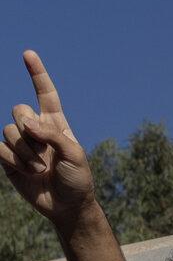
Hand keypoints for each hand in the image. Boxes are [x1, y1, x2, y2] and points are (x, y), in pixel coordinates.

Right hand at [0, 52, 96, 230]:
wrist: (67, 206)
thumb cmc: (77, 180)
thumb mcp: (75, 156)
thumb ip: (53, 135)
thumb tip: (27, 125)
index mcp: (55, 123)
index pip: (45, 93)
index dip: (37, 74)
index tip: (28, 54)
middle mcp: (35, 129)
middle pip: (18, 110)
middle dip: (28, 128)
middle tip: (43, 149)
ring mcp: (20, 143)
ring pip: (8, 130)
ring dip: (25, 151)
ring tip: (40, 169)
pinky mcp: (7, 157)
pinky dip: (13, 160)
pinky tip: (28, 171)